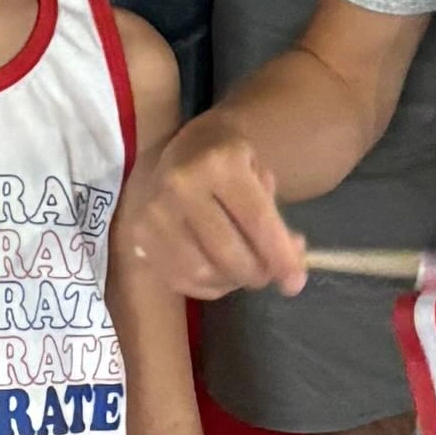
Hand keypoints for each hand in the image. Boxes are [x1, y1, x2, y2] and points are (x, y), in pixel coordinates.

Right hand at [119, 112, 309, 304]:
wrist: (184, 148)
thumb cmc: (230, 165)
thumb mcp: (261, 177)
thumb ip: (277, 225)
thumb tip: (291, 272)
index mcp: (219, 163)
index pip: (256, 219)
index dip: (279, 256)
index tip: (295, 283)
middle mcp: (181, 184)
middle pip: (228, 253)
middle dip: (256, 273)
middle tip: (267, 275)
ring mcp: (154, 211)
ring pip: (202, 271)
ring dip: (231, 282)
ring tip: (242, 271)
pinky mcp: (139, 234)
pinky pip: (179, 279)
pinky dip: (206, 286)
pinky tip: (218, 273)